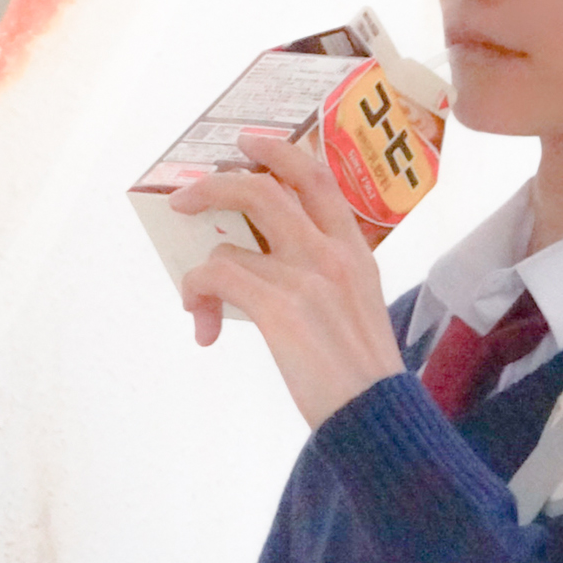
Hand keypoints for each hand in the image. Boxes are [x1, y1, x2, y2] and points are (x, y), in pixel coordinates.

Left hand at [169, 127, 408, 428]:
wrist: (376, 416)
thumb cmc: (366, 376)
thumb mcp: (363, 308)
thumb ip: (330, 278)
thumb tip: (272, 270)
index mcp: (356, 252)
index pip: (319, 179)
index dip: (280, 154)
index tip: (250, 146)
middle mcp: (331, 253)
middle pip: (263, 188)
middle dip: (215, 184)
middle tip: (186, 197)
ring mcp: (305, 277)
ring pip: (229, 239)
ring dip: (198, 267)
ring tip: (196, 299)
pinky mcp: (280, 307)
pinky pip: (217, 276)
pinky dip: (197, 293)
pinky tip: (202, 323)